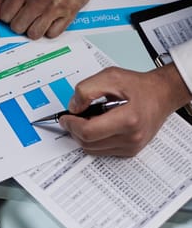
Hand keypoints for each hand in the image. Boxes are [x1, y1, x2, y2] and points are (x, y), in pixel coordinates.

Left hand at [0, 0, 92, 38]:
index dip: (8, 15)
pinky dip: (49, 30)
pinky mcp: (68, 14)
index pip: (5, 16)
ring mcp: (54, 8)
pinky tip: (49, 20)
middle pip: (17, 27)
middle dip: (19, 23)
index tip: (14, 11)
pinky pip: (52, 34)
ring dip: (33, 29)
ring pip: (34, 34)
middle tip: (26, 15)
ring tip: (37, 19)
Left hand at [59, 65, 191, 156]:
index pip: (88, 132)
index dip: (71, 124)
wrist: (162, 95)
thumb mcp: (110, 77)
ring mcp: (131, 146)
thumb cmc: (139, 86)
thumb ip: (87, 89)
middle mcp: (131, 137)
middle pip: (87, 143)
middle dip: (74, 130)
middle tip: (71, 118)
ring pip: (92, 149)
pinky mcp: (130, 150)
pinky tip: (96, 126)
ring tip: (84, 120)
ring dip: (82, 136)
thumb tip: (74, 107)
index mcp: (128, 119)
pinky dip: (93, 140)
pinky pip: (102, 151)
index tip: (65, 117)